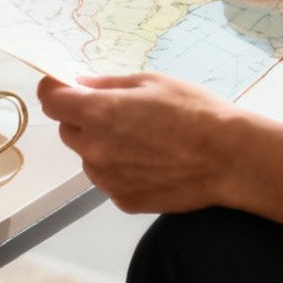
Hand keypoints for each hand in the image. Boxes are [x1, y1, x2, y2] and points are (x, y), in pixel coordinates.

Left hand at [37, 72, 282, 222]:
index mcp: (97, 114)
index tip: (66, 86)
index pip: (49, 100)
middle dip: (84, 118)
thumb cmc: (196, 112)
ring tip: (144, 141)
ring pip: (89, 157)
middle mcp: (94, 149)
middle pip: (68, 130)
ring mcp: (107, 179)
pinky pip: (110, 180)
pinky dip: (121, 170)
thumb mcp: (152, 82)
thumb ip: (107, 83)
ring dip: (103, 146)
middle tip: (121, 113)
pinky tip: (153, 163)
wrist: (232, 158)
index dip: (55, 89)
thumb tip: (80, 83)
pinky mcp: (123, 200)